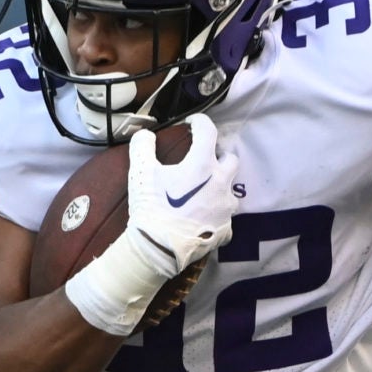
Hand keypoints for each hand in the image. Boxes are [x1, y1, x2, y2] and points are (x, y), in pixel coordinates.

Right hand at [60, 115, 236, 337]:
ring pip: (230, 190)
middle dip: (218, 157)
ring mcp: (225, 208)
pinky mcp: (224, 230)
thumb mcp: (141, 172)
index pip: (208, 131)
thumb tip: (144, 135)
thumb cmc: (151, 208)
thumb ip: (142, 146)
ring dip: (218, 187)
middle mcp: (221, 183)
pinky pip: (225, 218)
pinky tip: (202, 218)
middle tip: (201, 161)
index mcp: (203, 165)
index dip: (199, 122)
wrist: (158, 249)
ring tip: (201, 192)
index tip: (191, 124)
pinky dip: (215, 215)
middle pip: (230, 160)